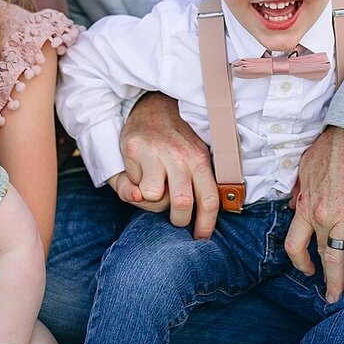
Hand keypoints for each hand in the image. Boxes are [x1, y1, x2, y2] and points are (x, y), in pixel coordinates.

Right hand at [119, 92, 219, 237]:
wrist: (151, 106)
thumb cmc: (174, 141)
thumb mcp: (190, 157)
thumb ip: (190, 187)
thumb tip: (176, 210)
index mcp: (201, 159)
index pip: (210, 199)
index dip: (206, 225)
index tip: (201, 237)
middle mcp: (181, 156)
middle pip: (182, 205)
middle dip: (177, 219)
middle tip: (174, 215)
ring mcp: (157, 153)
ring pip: (154, 199)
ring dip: (152, 200)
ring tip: (154, 184)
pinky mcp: (134, 150)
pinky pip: (133, 186)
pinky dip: (134, 186)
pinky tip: (139, 172)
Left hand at [284, 127, 343, 303]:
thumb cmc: (336, 146)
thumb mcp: (307, 166)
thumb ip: (301, 190)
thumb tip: (295, 205)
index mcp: (305, 205)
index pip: (294, 244)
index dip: (300, 262)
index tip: (307, 270)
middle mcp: (320, 216)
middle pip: (319, 255)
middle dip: (323, 276)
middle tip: (328, 293)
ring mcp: (343, 218)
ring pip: (337, 258)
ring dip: (339, 280)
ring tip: (342, 294)